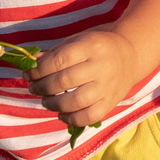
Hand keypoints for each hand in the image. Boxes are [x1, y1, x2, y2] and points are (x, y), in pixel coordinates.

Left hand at [24, 28, 146, 133]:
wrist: (130, 55)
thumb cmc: (98, 46)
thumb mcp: (78, 41)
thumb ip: (55, 53)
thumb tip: (31, 62)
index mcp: (91, 46)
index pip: (59, 60)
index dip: (39, 69)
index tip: (29, 73)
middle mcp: (101, 66)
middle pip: (64, 81)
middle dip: (42, 87)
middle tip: (33, 88)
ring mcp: (107, 86)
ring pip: (75, 101)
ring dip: (53, 104)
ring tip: (45, 101)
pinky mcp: (111, 102)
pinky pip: (89, 116)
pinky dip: (71, 119)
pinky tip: (61, 114)